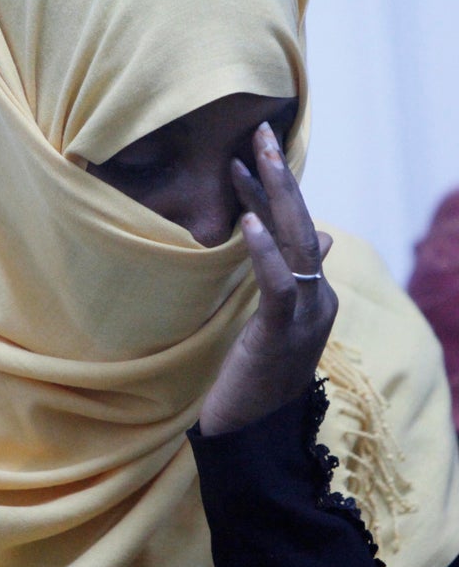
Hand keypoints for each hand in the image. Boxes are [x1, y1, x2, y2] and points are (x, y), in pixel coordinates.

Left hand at [199, 122, 337, 435]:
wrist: (251, 434)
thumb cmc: (255, 374)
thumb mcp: (271, 316)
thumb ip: (289, 274)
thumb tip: (320, 235)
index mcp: (313, 292)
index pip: (295, 229)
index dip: (273, 190)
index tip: (246, 155)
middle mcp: (318, 298)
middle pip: (301, 225)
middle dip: (280, 176)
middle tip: (260, 132)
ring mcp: (305, 317)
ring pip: (297, 245)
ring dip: (275, 197)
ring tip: (254, 157)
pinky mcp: (281, 335)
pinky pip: (279, 286)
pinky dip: (266, 252)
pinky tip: (248, 222)